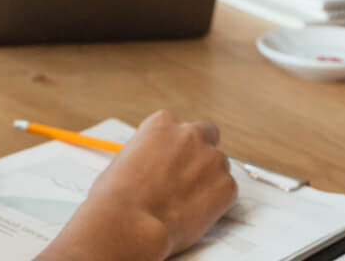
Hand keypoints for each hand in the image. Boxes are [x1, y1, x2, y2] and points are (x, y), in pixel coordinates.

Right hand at [40, 110, 235, 260]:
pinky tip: (196, 213)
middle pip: (208, 135)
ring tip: (188, 202)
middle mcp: (190, 134)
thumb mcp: (126, 158)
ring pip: (220, 165)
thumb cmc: (117, 194)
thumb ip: (150, 152)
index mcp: (163, 123)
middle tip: (190, 176)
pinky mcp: (226, 186)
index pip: (179, 127)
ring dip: (210, 178)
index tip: (172, 162)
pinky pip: (228, 191)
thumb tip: (157, 163)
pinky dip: (217, 202)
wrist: (128, 222)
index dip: (177, 147)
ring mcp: (212, 158)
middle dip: (202, 153)